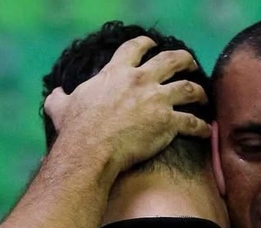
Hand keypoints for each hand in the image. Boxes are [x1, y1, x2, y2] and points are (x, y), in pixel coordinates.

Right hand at [44, 36, 210, 180]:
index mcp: (117, 72)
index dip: (146, 43)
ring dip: (199, 91)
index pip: (135, 48)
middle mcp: (141, 81)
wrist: (91, 150)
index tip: (152, 44)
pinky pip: (192, 122)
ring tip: (204, 95)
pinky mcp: (168, 122)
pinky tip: (206, 130)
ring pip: (188, 87)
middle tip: (190, 63)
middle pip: (171, 60)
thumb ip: (59, 97)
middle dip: (184, 59)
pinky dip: (202, 127)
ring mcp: (157, 100)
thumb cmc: (76, 130)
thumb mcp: (61, 107)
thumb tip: (54, 94)